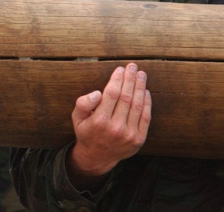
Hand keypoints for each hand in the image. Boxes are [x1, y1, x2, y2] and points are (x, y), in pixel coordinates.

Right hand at [68, 64, 150, 185]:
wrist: (98, 157)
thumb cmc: (87, 132)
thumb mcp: (76, 118)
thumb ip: (83, 103)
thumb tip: (97, 93)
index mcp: (99, 121)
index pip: (111, 94)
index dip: (117, 79)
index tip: (120, 69)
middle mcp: (116, 128)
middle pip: (126, 97)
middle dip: (130, 79)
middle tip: (133, 67)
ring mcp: (129, 134)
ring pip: (137, 105)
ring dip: (140, 87)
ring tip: (141, 75)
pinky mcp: (139, 139)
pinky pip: (145, 117)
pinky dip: (147, 102)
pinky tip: (145, 91)